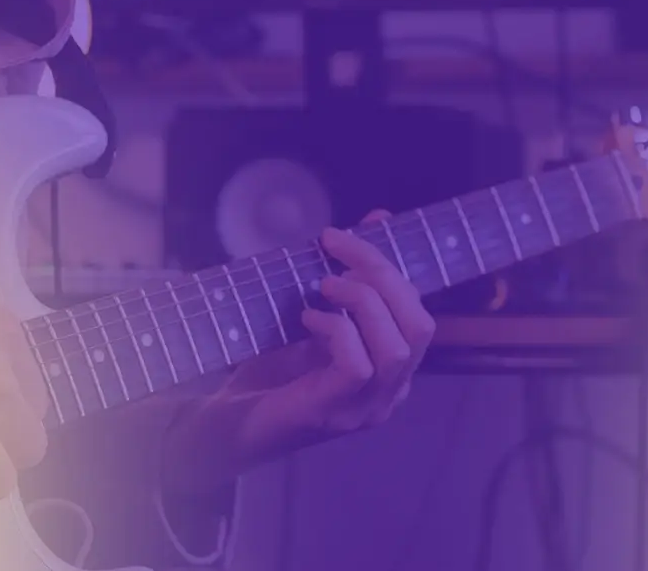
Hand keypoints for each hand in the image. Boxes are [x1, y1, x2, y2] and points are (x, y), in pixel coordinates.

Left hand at [162, 212, 434, 489]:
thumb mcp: (317, 319)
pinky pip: (358, 365)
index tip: (357, 234)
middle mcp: (389, 394)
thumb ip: (348, 281)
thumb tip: (377, 220)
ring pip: (396, 348)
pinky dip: (338, 330)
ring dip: (363, 302)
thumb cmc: (273, 373)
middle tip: (339, 250)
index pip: (419, 316)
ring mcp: (364, 409)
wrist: (229, 427)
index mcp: (393, 372)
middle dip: (384, 276)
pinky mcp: (334, 413)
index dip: (394, 269)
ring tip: (326, 284)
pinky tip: (309, 319)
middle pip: (419, 328)